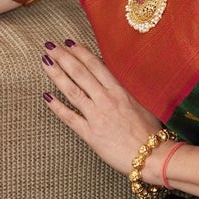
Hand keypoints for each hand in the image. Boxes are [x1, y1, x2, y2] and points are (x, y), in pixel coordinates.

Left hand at [40, 40, 162, 178]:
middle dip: (63, 57)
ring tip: (45, 62)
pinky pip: (69, 117)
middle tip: (50, 46)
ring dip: (57, 75)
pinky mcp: (90, 134)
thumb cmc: (151, 133)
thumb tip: (116, 83)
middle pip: (80, 73)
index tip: (69, 43)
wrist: (153, 156)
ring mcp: (96, 116)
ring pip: (72, 90)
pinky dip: (57, 106)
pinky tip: (46, 96)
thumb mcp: (141, 105)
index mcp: (120, 91)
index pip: (96, 66)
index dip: (81, 52)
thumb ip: (126, 93)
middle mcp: (106, 100)